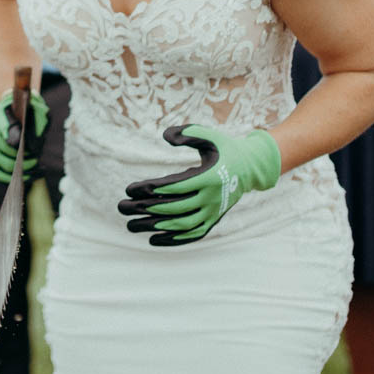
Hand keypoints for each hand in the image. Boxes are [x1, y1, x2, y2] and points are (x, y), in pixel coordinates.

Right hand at [0, 89, 47, 183]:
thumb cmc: (29, 111)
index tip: (32, 151)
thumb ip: (36, 124)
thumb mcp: (36, 111)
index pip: (6, 131)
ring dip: (21, 170)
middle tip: (36, 160)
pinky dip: (14, 178)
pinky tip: (28, 176)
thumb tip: (32, 149)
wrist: (17, 110)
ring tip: (34, 168)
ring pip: (2, 164)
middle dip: (24, 159)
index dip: (19, 144)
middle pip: (5, 151)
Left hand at [117, 124, 280, 244]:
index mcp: (210, 176)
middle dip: (145, 209)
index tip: (129, 189)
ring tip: (131, 226)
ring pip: (182, 225)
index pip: (174, 186)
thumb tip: (166, 136)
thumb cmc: (224, 148)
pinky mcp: (215, 220)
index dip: (150, 189)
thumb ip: (187, 133)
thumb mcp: (209, 135)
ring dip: (154, 227)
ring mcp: (214, 211)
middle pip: (174, 208)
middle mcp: (212, 197)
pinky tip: (153, 239)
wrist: (252, 168)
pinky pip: (193, 234)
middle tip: (121, 207)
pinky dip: (173, 240)